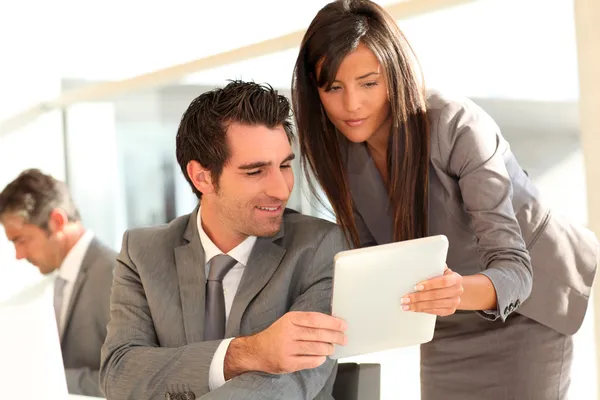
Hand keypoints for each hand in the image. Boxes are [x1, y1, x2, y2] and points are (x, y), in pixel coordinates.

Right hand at [224, 311, 346, 378]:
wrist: (257, 351)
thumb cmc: (277, 335)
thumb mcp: (289, 322)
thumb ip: (307, 321)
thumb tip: (332, 321)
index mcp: (290, 319)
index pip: (315, 319)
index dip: (332, 322)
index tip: (343, 325)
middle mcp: (288, 332)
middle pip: (318, 334)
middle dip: (335, 336)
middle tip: (343, 339)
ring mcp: (287, 348)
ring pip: (315, 348)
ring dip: (328, 348)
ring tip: (332, 348)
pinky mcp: (287, 363)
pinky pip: (309, 361)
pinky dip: (319, 359)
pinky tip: (322, 357)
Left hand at [400, 265, 462, 316]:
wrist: (453, 288)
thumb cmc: (442, 276)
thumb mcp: (441, 269)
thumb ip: (433, 267)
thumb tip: (418, 264)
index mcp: (455, 278)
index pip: (443, 282)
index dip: (429, 284)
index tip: (415, 287)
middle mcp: (457, 290)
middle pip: (436, 295)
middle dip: (418, 297)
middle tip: (405, 298)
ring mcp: (454, 302)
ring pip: (434, 305)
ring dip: (418, 306)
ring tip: (405, 305)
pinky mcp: (450, 311)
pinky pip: (434, 311)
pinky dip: (422, 310)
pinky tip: (413, 309)